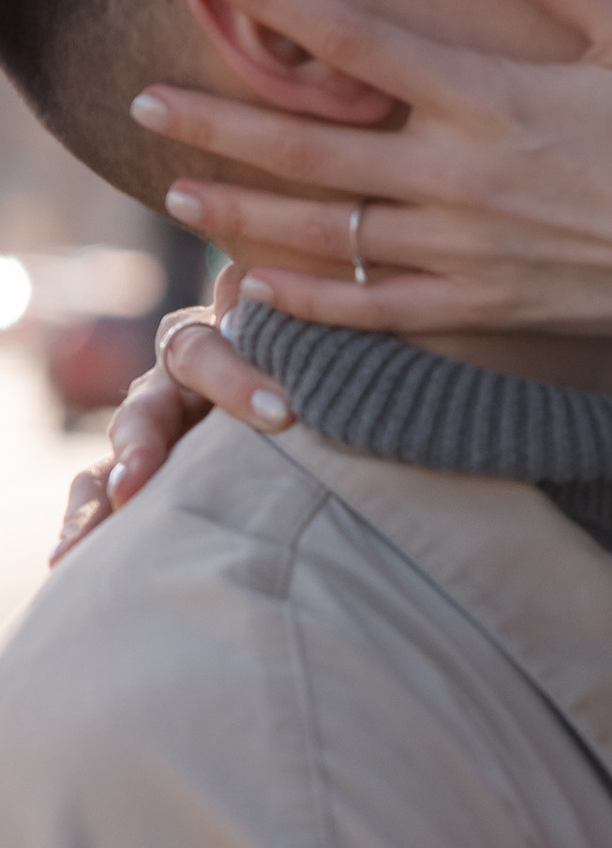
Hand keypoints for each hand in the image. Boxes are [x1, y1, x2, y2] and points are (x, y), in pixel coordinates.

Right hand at [50, 272, 289, 561]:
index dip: (235, 378)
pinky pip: (100, 495)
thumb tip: (270, 287)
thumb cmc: (310, 364)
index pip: (203, 351)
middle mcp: (169, 384)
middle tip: (137, 481)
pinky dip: (85, 525)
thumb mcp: (305, 345)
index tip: (281, 414)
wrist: (310, 399)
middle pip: (143, 407)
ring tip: (83, 540)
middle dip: (141, 446)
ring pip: (114, 457)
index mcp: (209, 341)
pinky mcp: (141, 472)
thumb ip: (299, 330)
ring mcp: (150, 430)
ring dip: (100, 494)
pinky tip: (65, 560)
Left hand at [131, 0, 611, 340]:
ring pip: (322, 231)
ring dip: (241, 209)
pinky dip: (308, 299)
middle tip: (141, 100)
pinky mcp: (480, 308)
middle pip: (308, 143)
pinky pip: (372, 309)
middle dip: (215, 119)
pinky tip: (258, 285)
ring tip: (176, 190)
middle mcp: (458, 177)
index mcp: (491, 99)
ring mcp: (462, 250)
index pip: (355, 42)